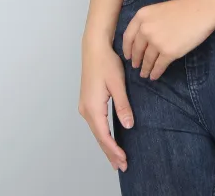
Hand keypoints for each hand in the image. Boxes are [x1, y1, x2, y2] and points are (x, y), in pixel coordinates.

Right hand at [78, 39, 132, 172]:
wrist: (94, 48)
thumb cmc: (107, 63)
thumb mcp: (118, 84)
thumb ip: (123, 106)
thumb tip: (128, 125)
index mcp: (93, 107)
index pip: (104, 135)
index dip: (114, 149)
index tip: (123, 160)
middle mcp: (86, 110)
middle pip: (99, 137)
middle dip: (110, 152)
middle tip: (121, 166)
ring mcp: (85, 106)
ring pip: (97, 131)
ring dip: (107, 145)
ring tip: (117, 158)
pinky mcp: (88, 102)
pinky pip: (96, 124)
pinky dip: (103, 135)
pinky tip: (109, 139)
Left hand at [122, 0, 214, 79]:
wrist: (201, 10)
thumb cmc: (184, 8)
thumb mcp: (159, 10)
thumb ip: (149, 22)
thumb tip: (143, 38)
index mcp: (142, 16)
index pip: (128, 36)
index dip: (127, 48)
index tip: (127, 56)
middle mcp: (145, 29)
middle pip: (137, 49)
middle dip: (136, 60)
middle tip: (135, 66)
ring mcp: (156, 42)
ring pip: (147, 60)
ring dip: (145, 68)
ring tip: (145, 74)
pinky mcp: (168, 53)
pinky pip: (158, 66)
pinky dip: (155, 72)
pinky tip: (154, 76)